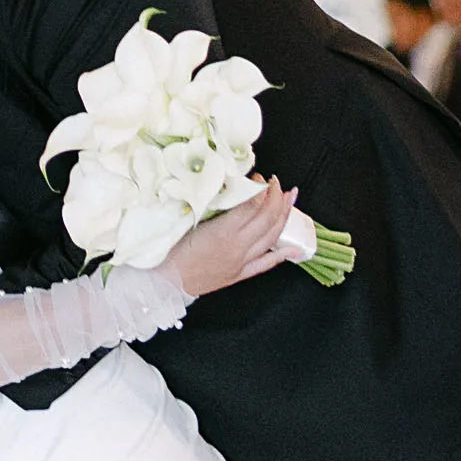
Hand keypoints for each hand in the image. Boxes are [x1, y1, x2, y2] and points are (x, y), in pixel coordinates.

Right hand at [166, 177, 306, 296]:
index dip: (259, 188)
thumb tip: (227, 188)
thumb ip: (210, 204)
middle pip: (267, 218)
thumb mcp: (188, 220)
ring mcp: (241, 262)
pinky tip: (296, 248)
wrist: (164, 283)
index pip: (252, 204)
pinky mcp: (239, 274)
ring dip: (284, 216)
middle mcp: (237, 247)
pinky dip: (283, 255)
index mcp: (223, 231)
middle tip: (276, 183)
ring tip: (291, 199)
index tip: (257, 178)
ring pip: (271, 237)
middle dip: (276, 197)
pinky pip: (266, 264)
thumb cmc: (169, 250)